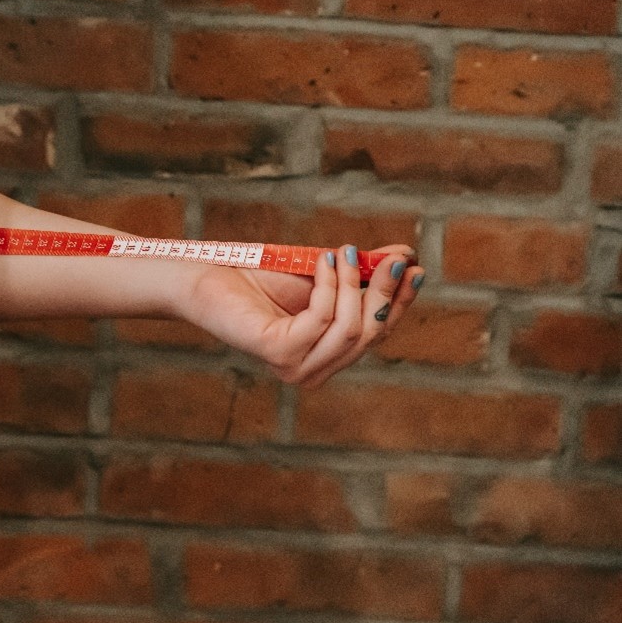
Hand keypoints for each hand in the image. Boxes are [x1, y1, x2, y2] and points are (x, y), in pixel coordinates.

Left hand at [178, 244, 422, 389]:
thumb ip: (361, 271)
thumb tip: (406, 256)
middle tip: (391, 257)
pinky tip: (321, 261)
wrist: (208, 275)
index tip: (415, 268)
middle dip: (384, 293)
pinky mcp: (278, 353)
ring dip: (353, 285)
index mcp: (327, 356)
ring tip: (344, 252)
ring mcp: (296, 367)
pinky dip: (328, 286)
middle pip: (370, 334)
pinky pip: (320, 319)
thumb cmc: (260, 277)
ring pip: (349, 329)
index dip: (399, 303)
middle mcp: (314, 370)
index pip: (377, 334)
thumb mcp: (323, 274)